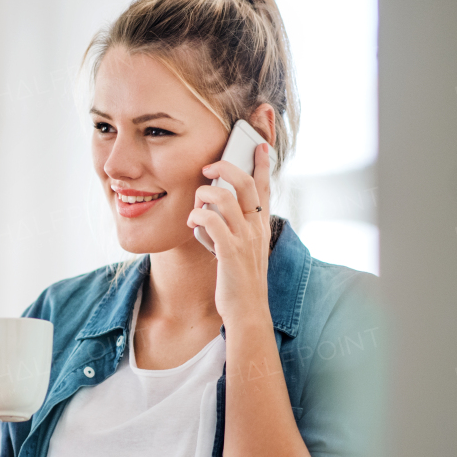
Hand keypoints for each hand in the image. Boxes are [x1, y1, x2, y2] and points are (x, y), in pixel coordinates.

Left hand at [186, 142, 272, 325]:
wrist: (247, 311)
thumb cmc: (240, 281)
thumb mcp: (245, 249)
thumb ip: (236, 229)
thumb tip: (216, 210)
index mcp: (260, 226)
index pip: (265, 187)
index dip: (262, 164)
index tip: (260, 145)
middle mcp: (256, 229)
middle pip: (247, 183)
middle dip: (226, 167)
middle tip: (209, 167)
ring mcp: (244, 240)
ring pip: (225, 199)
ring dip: (204, 194)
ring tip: (195, 204)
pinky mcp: (230, 253)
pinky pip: (212, 222)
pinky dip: (198, 217)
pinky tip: (191, 222)